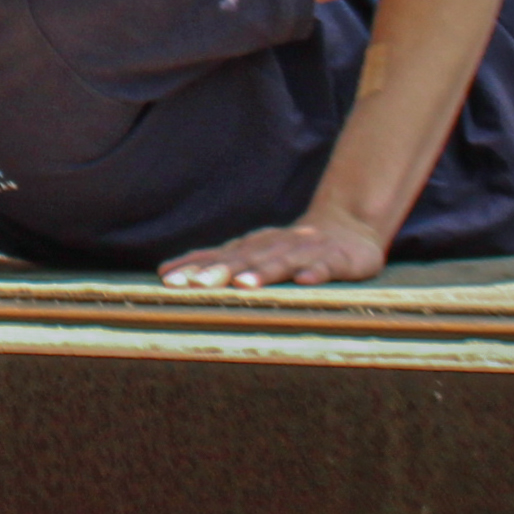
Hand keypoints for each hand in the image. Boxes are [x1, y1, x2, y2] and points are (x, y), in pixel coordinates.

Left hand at [158, 212, 388, 289]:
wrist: (348, 229)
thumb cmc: (289, 248)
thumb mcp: (251, 254)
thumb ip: (214, 263)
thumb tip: (165, 272)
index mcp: (251, 247)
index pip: (217, 257)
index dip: (193, 267)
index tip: (168, 280)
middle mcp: (273, 247)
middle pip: (244, 260)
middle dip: (219, 272)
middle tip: (196, 284)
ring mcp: (305, 252)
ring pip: (281, 263)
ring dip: (263, 273)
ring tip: (244, 285)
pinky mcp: (335, 259)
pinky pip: (325, 267)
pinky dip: (314, 273)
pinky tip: (304, 281)